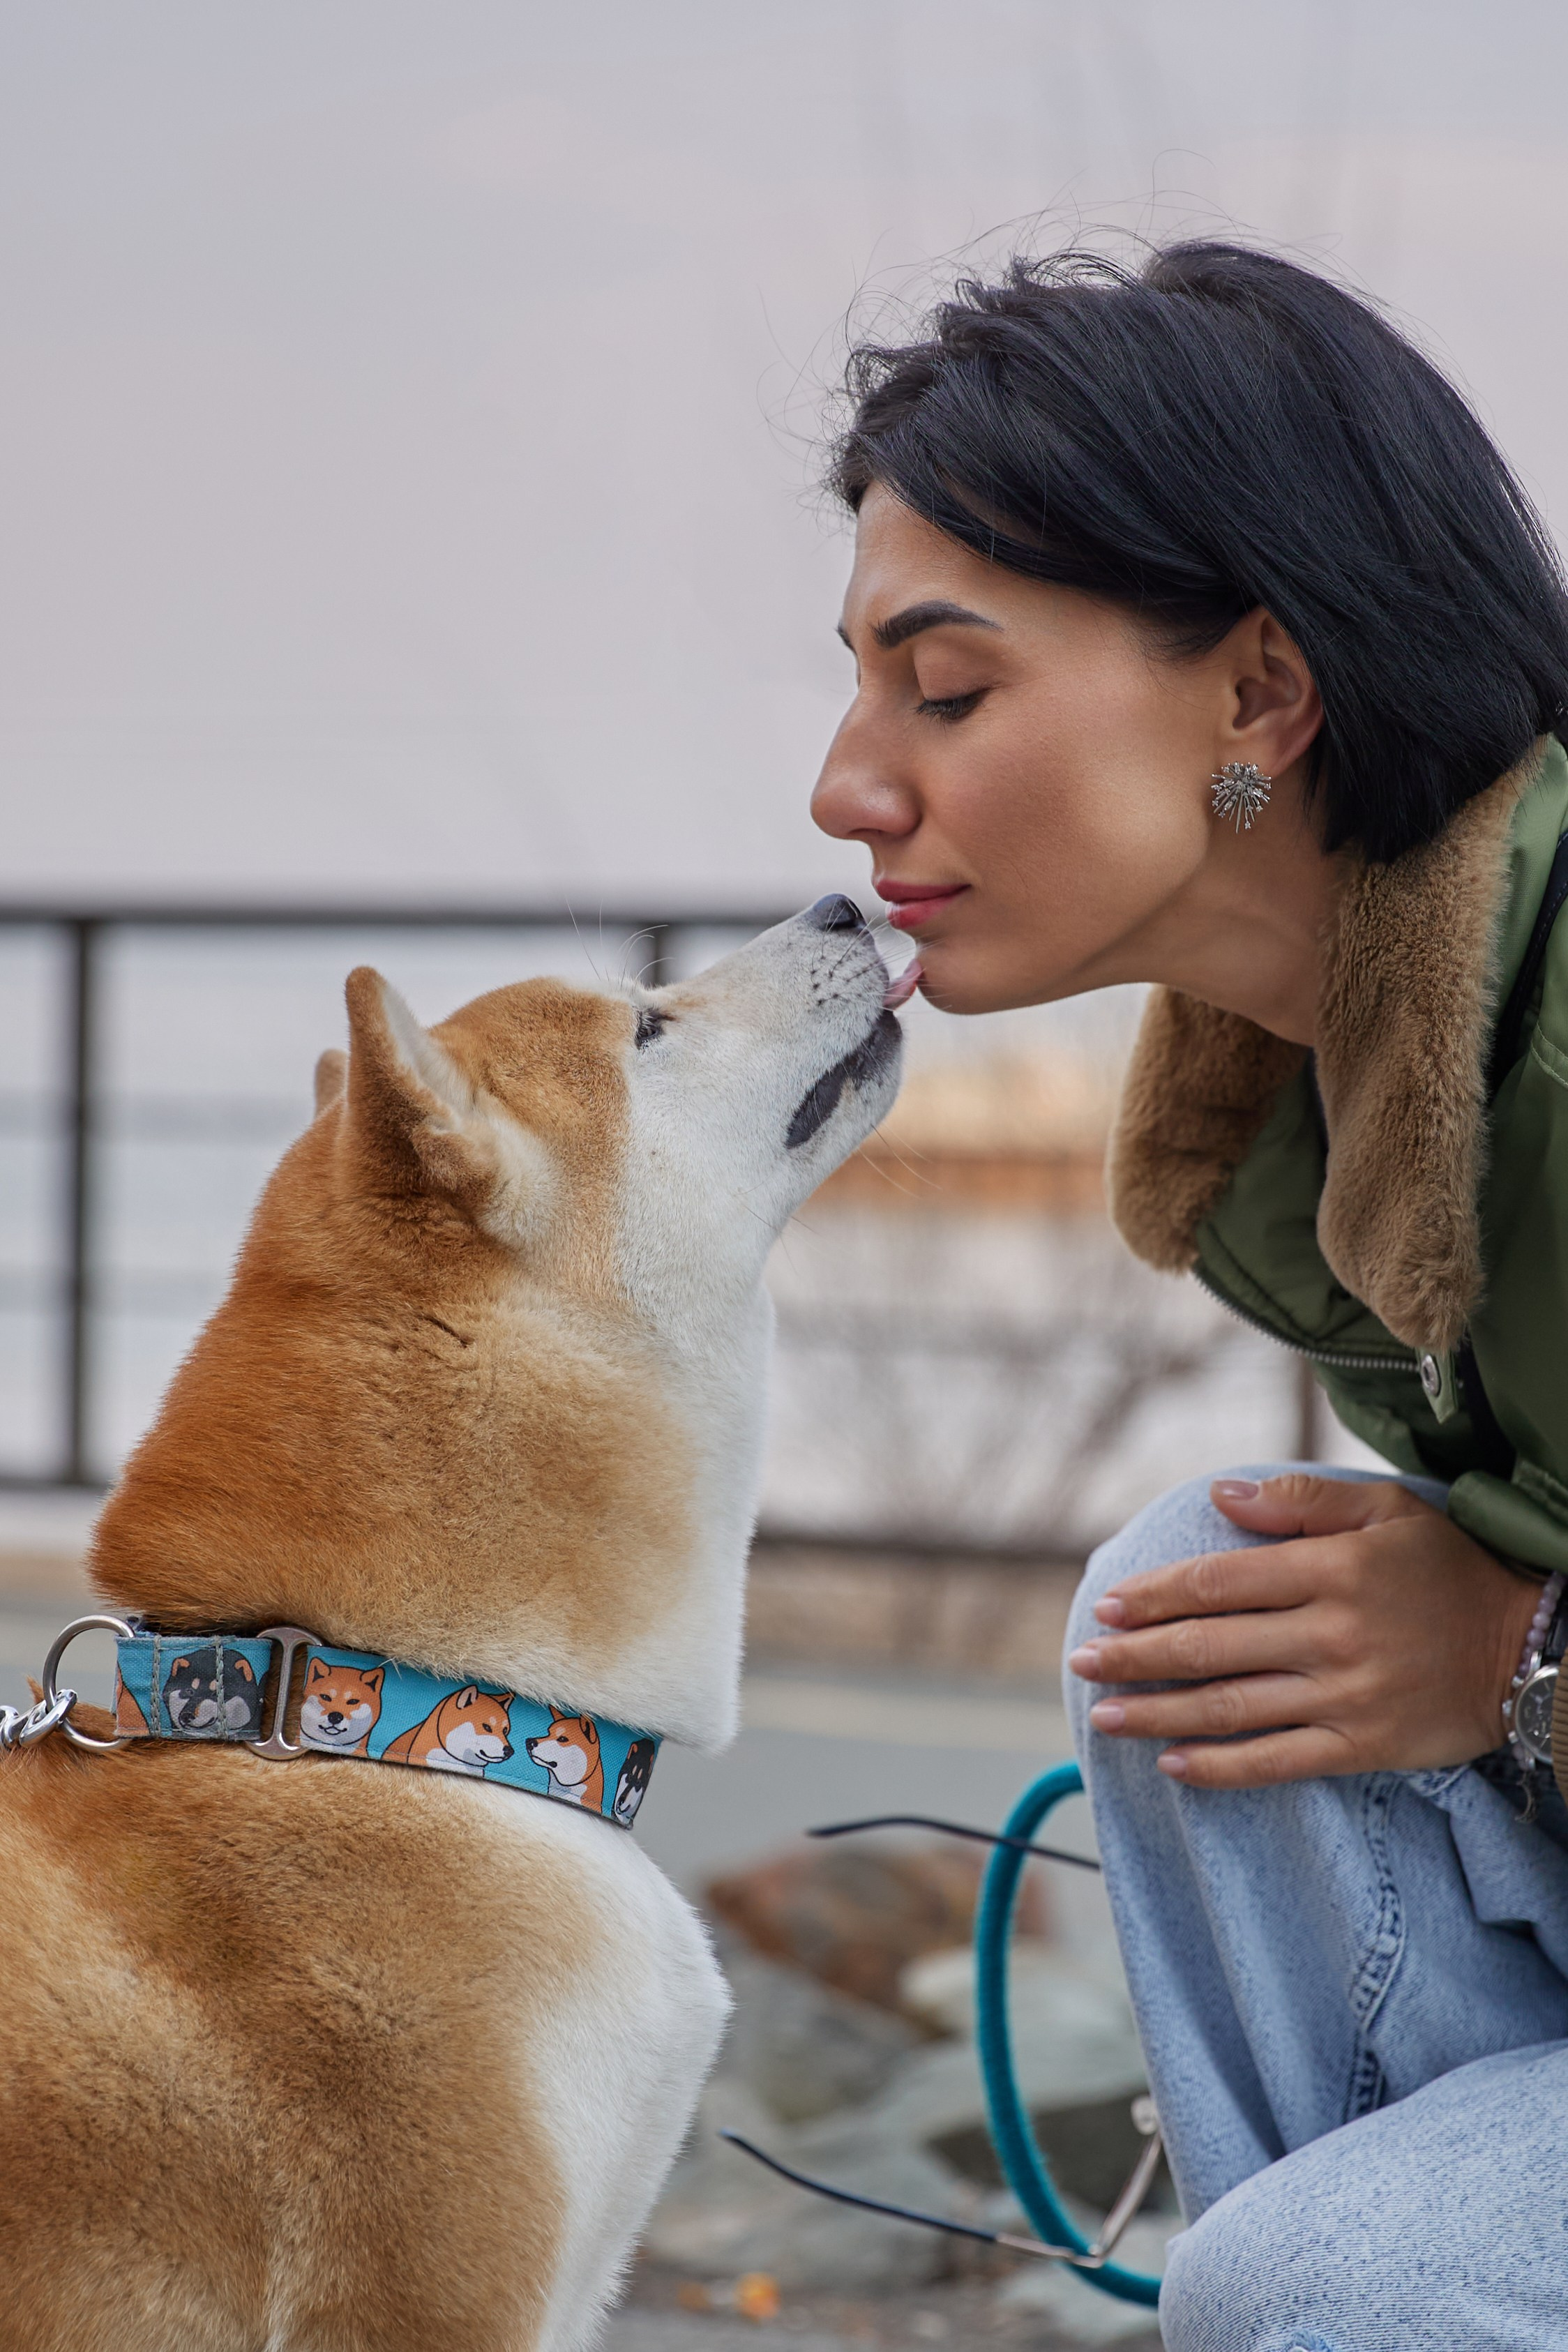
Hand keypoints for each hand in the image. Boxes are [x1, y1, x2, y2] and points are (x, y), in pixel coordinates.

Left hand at [1067, 1473, 1541, 1788]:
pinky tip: (1171, 1765)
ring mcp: (1345, 1696)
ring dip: (1157, 1714)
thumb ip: (1300, 1500)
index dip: (1156, 1595)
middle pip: (1211, 1647)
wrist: (1527, 1648)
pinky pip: (1277, 1761)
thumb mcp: (1385, 1510)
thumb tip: (1220, 1495)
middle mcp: (1331, 1634)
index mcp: (1331, 1570)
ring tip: (1103, 1718)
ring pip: (1232, 1707)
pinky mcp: (1363, 1746)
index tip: (1107, 1604)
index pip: (1219, 1582)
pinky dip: (1220, 1767)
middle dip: (1135, 1656)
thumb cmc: (1446, 1568)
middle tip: (1082, 1662)